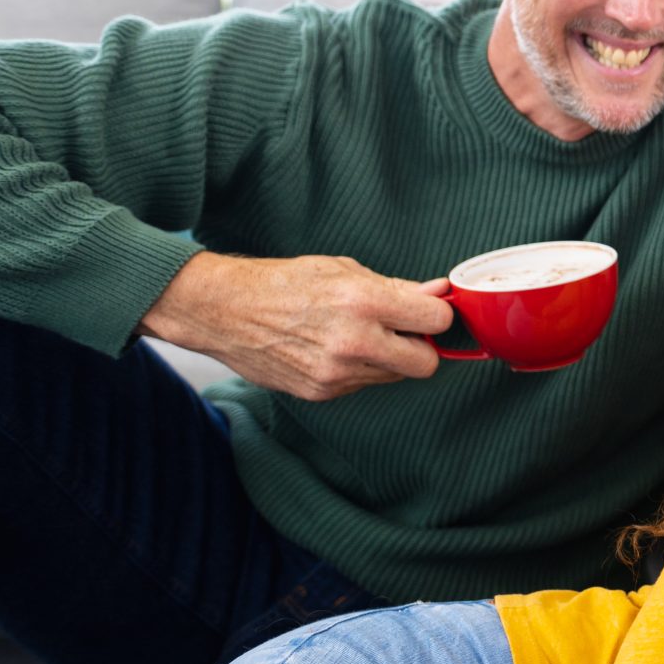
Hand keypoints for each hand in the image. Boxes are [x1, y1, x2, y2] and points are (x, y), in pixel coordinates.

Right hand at [141, 251, 456, 401]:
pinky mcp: (321, 393)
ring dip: (387, 359)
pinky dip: (357, 370)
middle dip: (420, 348)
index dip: (437, 315)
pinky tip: (331, 349)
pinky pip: (361, 385)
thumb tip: (440, 292)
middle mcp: (354, 341)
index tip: (427, 311)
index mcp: (364, 301)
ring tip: (354, 334)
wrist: (222, 310)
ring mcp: (336, 373)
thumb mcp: (343, 271)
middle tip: (402, 331)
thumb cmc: (284, 282)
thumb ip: (397, 287)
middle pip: (426, 364)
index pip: (437, 320)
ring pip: (393, 376)